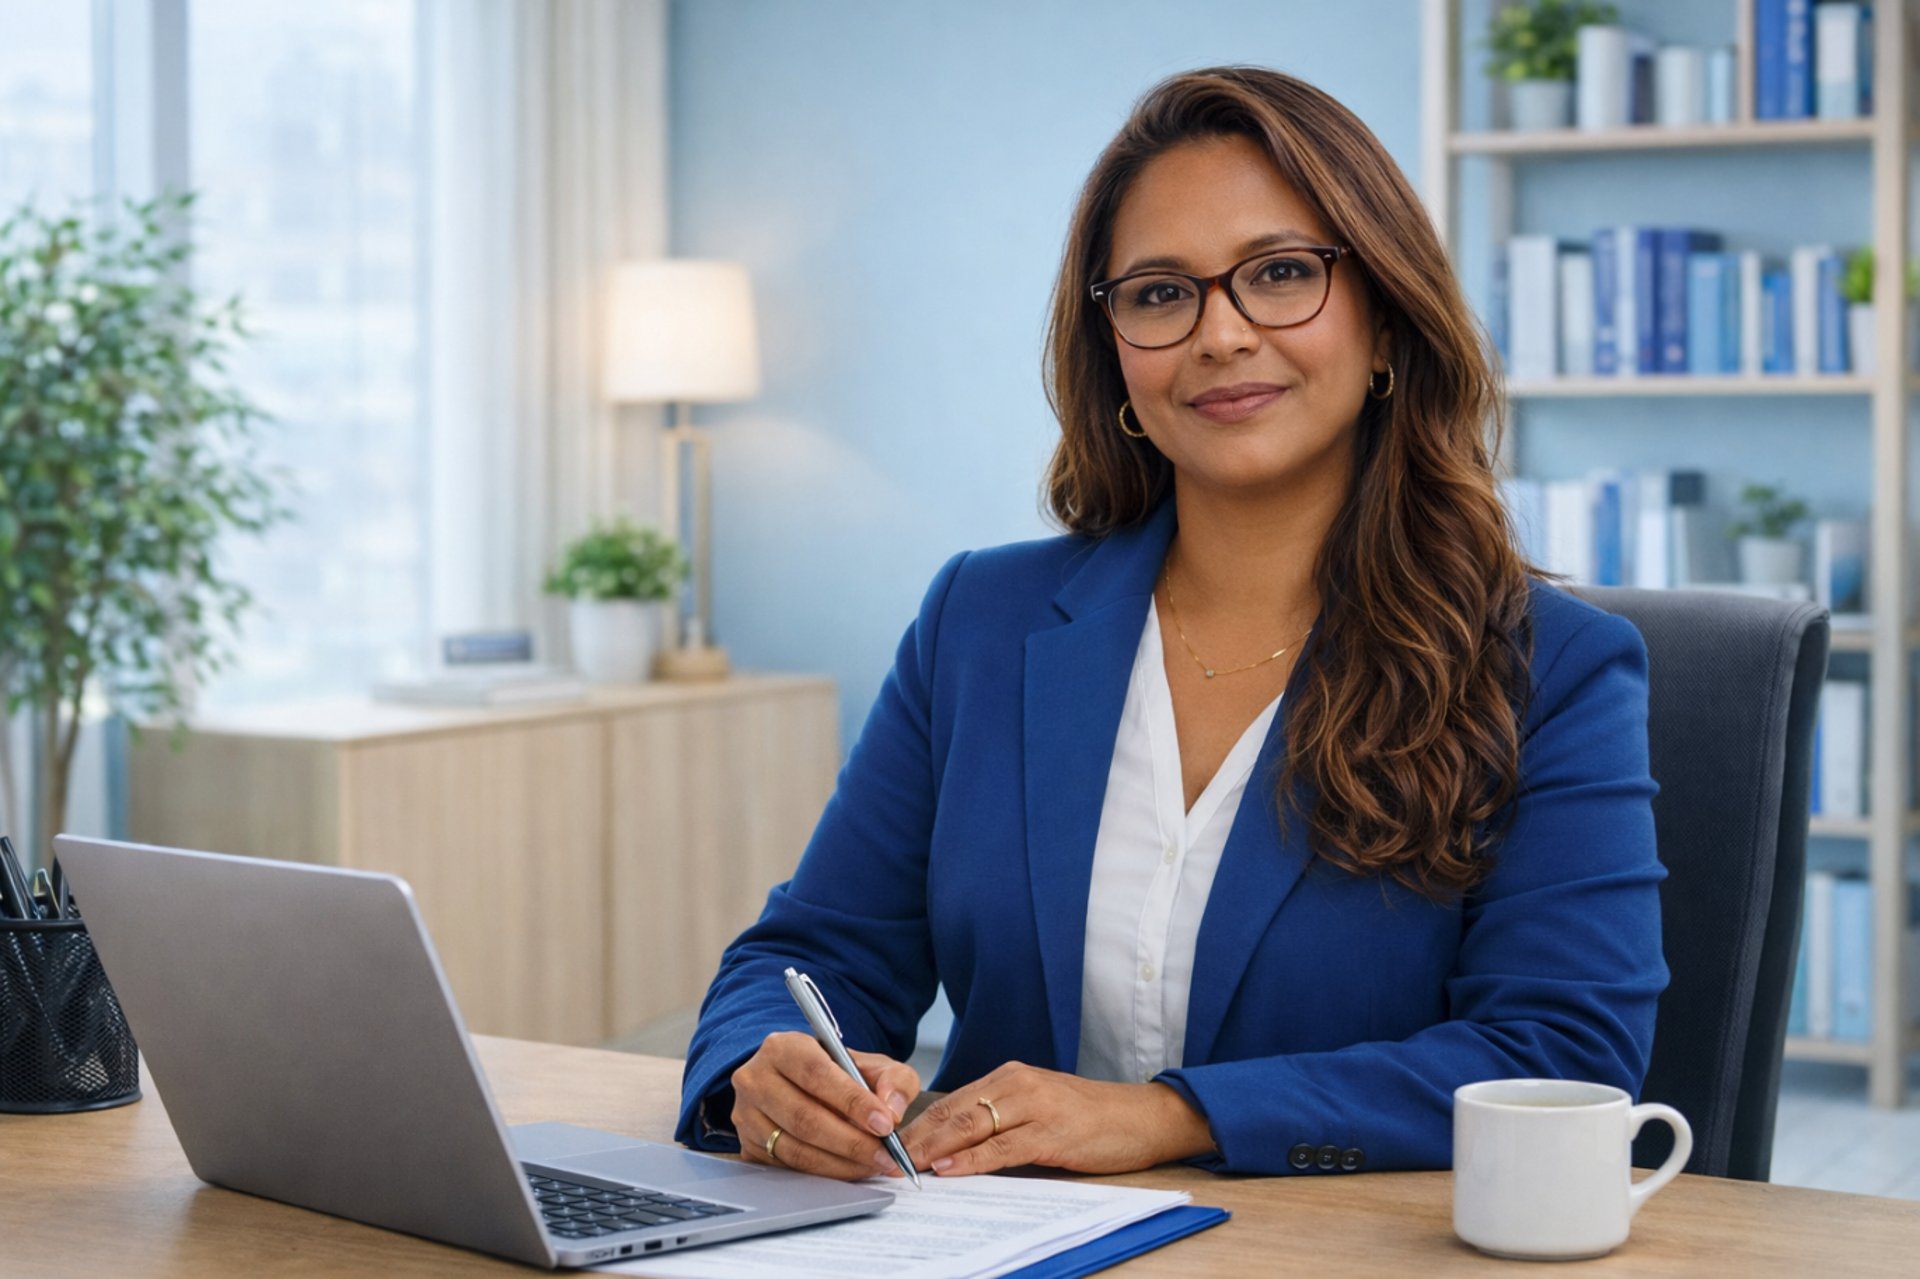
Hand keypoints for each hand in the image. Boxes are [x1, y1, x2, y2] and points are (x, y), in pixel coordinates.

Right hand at [731, 1031, 920, 1179]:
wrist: (798, 1084)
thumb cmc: (835, 1074)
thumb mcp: (869, 1064)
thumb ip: (892, 1079)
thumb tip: (892, 1108)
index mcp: (783, 1047)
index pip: (817, 1074)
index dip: (852, 1102)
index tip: (884, 1124)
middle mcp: (756, 1079)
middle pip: (804, 1117)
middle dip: (851, 1141)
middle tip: (884, 1154)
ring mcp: (747, 1115)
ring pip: (796, 1148)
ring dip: (840, 1163)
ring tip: (872, 1164)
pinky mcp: (748, 1146)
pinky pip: (788, 1168)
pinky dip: (824, 1173)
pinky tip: (849, 1169)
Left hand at [899, 1061, 1214, 1176]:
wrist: (1143, 1116)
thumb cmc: (1089, 1117)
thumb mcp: (1037, 1109)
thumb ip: (999, 1119)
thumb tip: (951, 1145)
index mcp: (1010, 1077)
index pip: (951, 1100)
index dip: (917, 1123)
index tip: (888, 1142)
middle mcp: (1018, 1084)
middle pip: (954, 1110)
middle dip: (916, 1136)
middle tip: (882, 1156)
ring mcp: (1036, 1106)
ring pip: (971, 1125)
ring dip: (934, 1147)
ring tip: (905, 1165)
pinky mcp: (1053, 1132)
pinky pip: (1002, 1147)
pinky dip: (972, 1159)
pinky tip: (949, 1169)